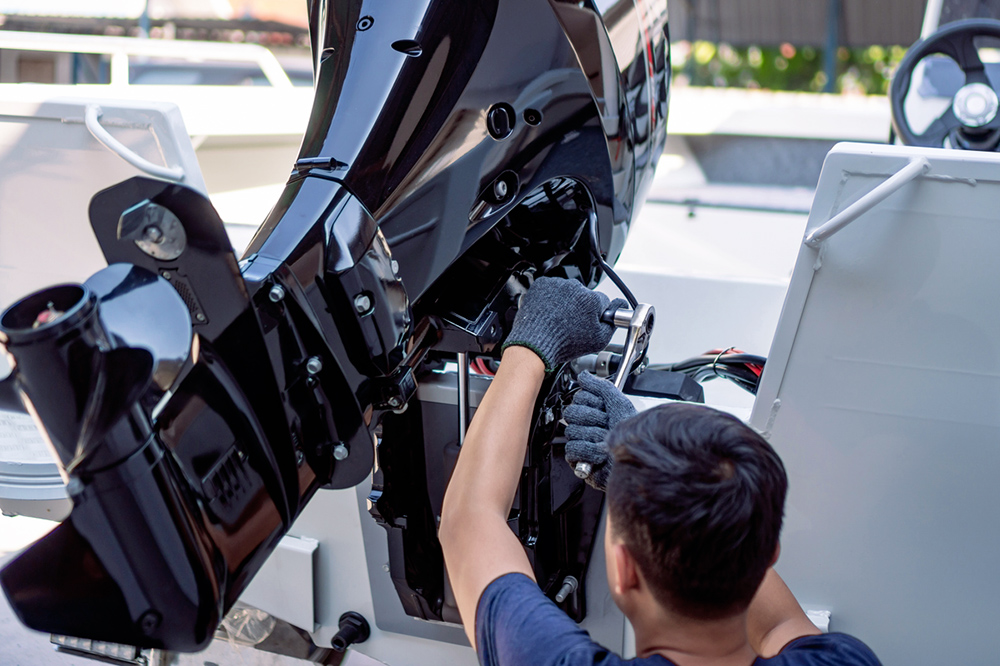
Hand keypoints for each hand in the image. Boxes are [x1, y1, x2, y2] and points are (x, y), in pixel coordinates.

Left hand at [502, 277, 626, 371]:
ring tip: (559, 320)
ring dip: (566, 301)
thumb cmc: (563, 343)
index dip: (597, 314)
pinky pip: (552, 289)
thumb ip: (612, 322)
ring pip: (568, 292)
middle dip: (581, 307)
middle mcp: (575, 288)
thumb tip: (619, 308)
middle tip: (572, 324)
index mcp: (591, 299)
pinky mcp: (543, 285)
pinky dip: (551, 298)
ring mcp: (558, 285)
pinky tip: (550, 313)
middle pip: (584, 295)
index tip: (589, 321)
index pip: (602, 301)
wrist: (535, 344)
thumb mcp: (599, 340)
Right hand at [563, 372, 635, 489]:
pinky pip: (572, 448)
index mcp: (595, 411)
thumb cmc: (631, 435)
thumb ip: (601, 387)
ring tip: (604, 441)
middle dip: (592, 419)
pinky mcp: (579, 459)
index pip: (579, 398)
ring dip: (593, 436)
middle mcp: (587, 425)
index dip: (592, 403)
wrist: (636, 459)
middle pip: (572, 413)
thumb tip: (584, 375)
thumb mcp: (619, 404)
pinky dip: (588, 451)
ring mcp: (582, 441)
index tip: (604, 408)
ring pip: (572, 431)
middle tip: (605, 424)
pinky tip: (599, 454)